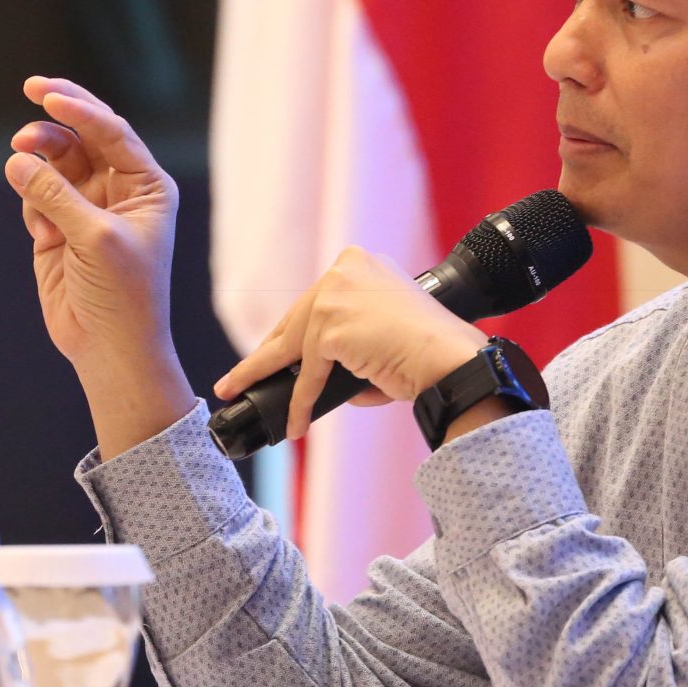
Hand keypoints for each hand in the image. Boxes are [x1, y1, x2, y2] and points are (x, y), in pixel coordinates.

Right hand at [5, 76, 193, 455]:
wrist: (109, 348)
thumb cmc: (122, 294)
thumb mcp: (94, 238)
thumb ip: (56, 195)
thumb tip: (18, 159)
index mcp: (147, 186)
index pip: (112, 131)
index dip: (81, 108)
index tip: (48, 95)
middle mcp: (120, 191)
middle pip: (85, 136)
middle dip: (58, 115)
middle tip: (32, 88)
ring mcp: (87, 209)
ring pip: (57, 162)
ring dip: (39, 154)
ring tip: (20, 155)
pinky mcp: (58, 229)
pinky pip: (37, 196)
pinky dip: (31, 200)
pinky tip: (40, 230)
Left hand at [213, 247, 490, 440]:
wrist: (448, 359)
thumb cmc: (429, 352)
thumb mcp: (385, 330)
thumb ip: (351, 341)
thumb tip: (320, 377)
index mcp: (359, 263)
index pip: (315, 301)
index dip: (293, 332)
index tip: (271, 352)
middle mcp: (344, 270)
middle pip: (295, 319)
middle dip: (267, 353)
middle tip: (239, 377)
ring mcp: (335, 296)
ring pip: (292, 346)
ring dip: (264, 374)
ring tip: (238, 392)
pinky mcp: (331, 326)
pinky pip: (308, 374)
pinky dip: (300, 402)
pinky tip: (295, 423)